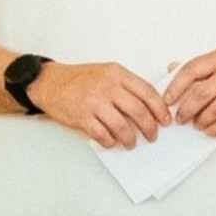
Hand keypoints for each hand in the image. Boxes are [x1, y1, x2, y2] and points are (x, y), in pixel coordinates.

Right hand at [28, 61, 171, 149]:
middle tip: (152, 135)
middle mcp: (107, 86)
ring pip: (122, 126)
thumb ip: (126, 85)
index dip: (160, 108)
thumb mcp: (107, 72)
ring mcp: (94, 102)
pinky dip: (110, 142)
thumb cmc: (80, 79)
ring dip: (130, 139)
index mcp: (117, 73)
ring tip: (131, 143)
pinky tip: (112, 142)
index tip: (165, 119)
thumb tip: (149, 106)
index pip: (147, 91)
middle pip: (138, 110)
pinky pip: (102, 134)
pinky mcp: (82, 117)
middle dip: (149, 127)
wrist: (50, 82)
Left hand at [162, 47, 215, 136]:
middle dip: (186, 108)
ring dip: (201, 120)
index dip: (176, 86)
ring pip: (214, 108)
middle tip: (180, 118)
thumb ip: (199, 65)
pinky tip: (209, 130)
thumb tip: (171, 69)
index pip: (191, 70)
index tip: (167, 100)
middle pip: (201, 92)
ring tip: (196, 124)